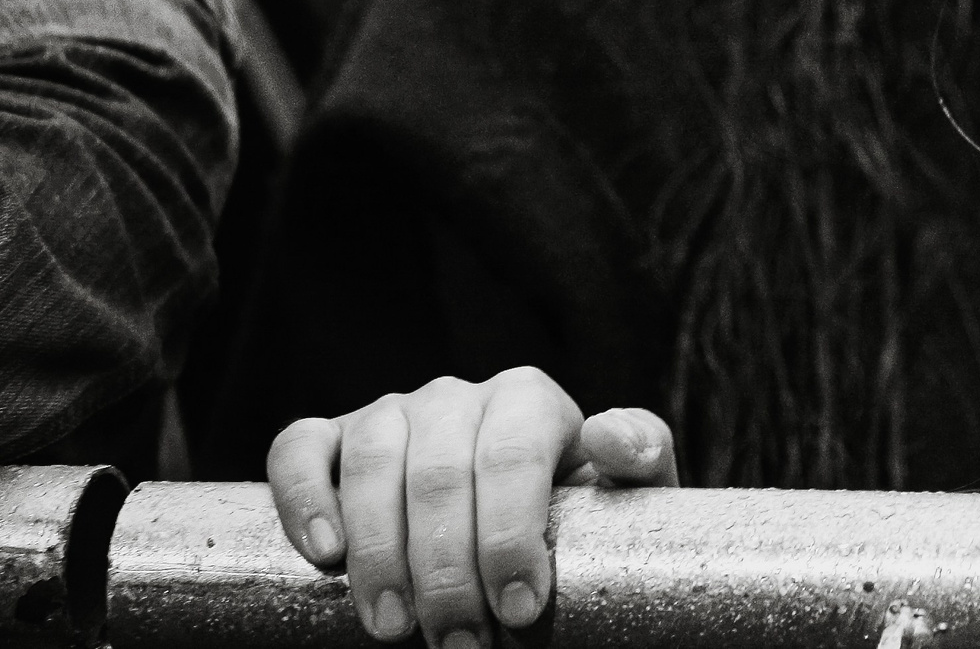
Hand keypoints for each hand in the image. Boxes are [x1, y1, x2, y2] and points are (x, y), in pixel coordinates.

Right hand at [267, 366, 678, 646]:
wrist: (518, 533)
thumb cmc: (573, 517)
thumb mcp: (621, 492)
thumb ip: (638, 455)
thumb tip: (607, 434)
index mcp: (528, 400)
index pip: (513, 457)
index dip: (511, 535)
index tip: (521, 609)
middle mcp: (456, 397)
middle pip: (440, 473)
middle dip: (448, 570)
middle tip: (460, 643)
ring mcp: (388, 414)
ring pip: (373, 464)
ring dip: (378, 554)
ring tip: (394, 628)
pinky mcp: (330, 440)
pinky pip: (299, 450)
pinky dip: (305, 498)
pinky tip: (323, 557)